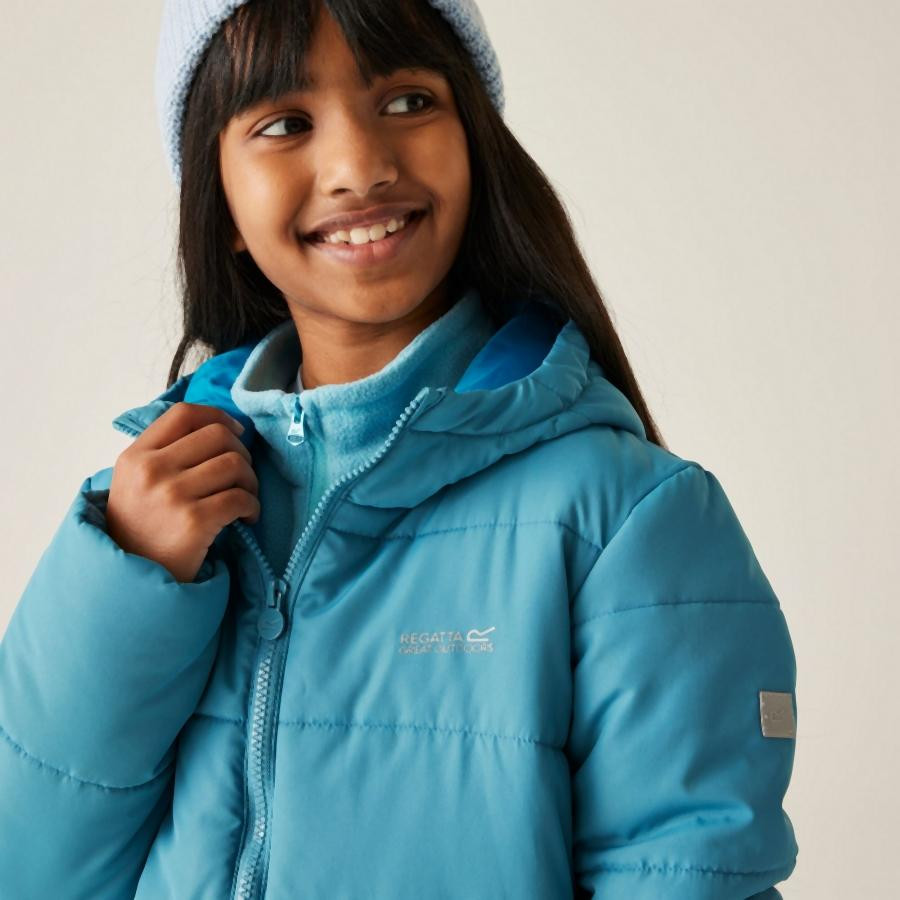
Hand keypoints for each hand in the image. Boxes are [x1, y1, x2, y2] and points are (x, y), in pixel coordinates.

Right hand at [105, 403, 259, 582]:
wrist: (133, 581)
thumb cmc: (142, 530)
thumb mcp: (135, 483)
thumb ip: (165, 453)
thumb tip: (221, 427)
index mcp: (135, 456)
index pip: (184, 414)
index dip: (218, 416)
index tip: (235, 433)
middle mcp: (151, 470)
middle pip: (217, 436)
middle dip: (241, 452)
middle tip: (242, 476)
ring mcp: (172, 495)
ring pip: (234, 464)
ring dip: (250, 481)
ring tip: (246, 498)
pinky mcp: (194, 522)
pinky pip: (240, 498)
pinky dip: (253, 506)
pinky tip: (247, 517)